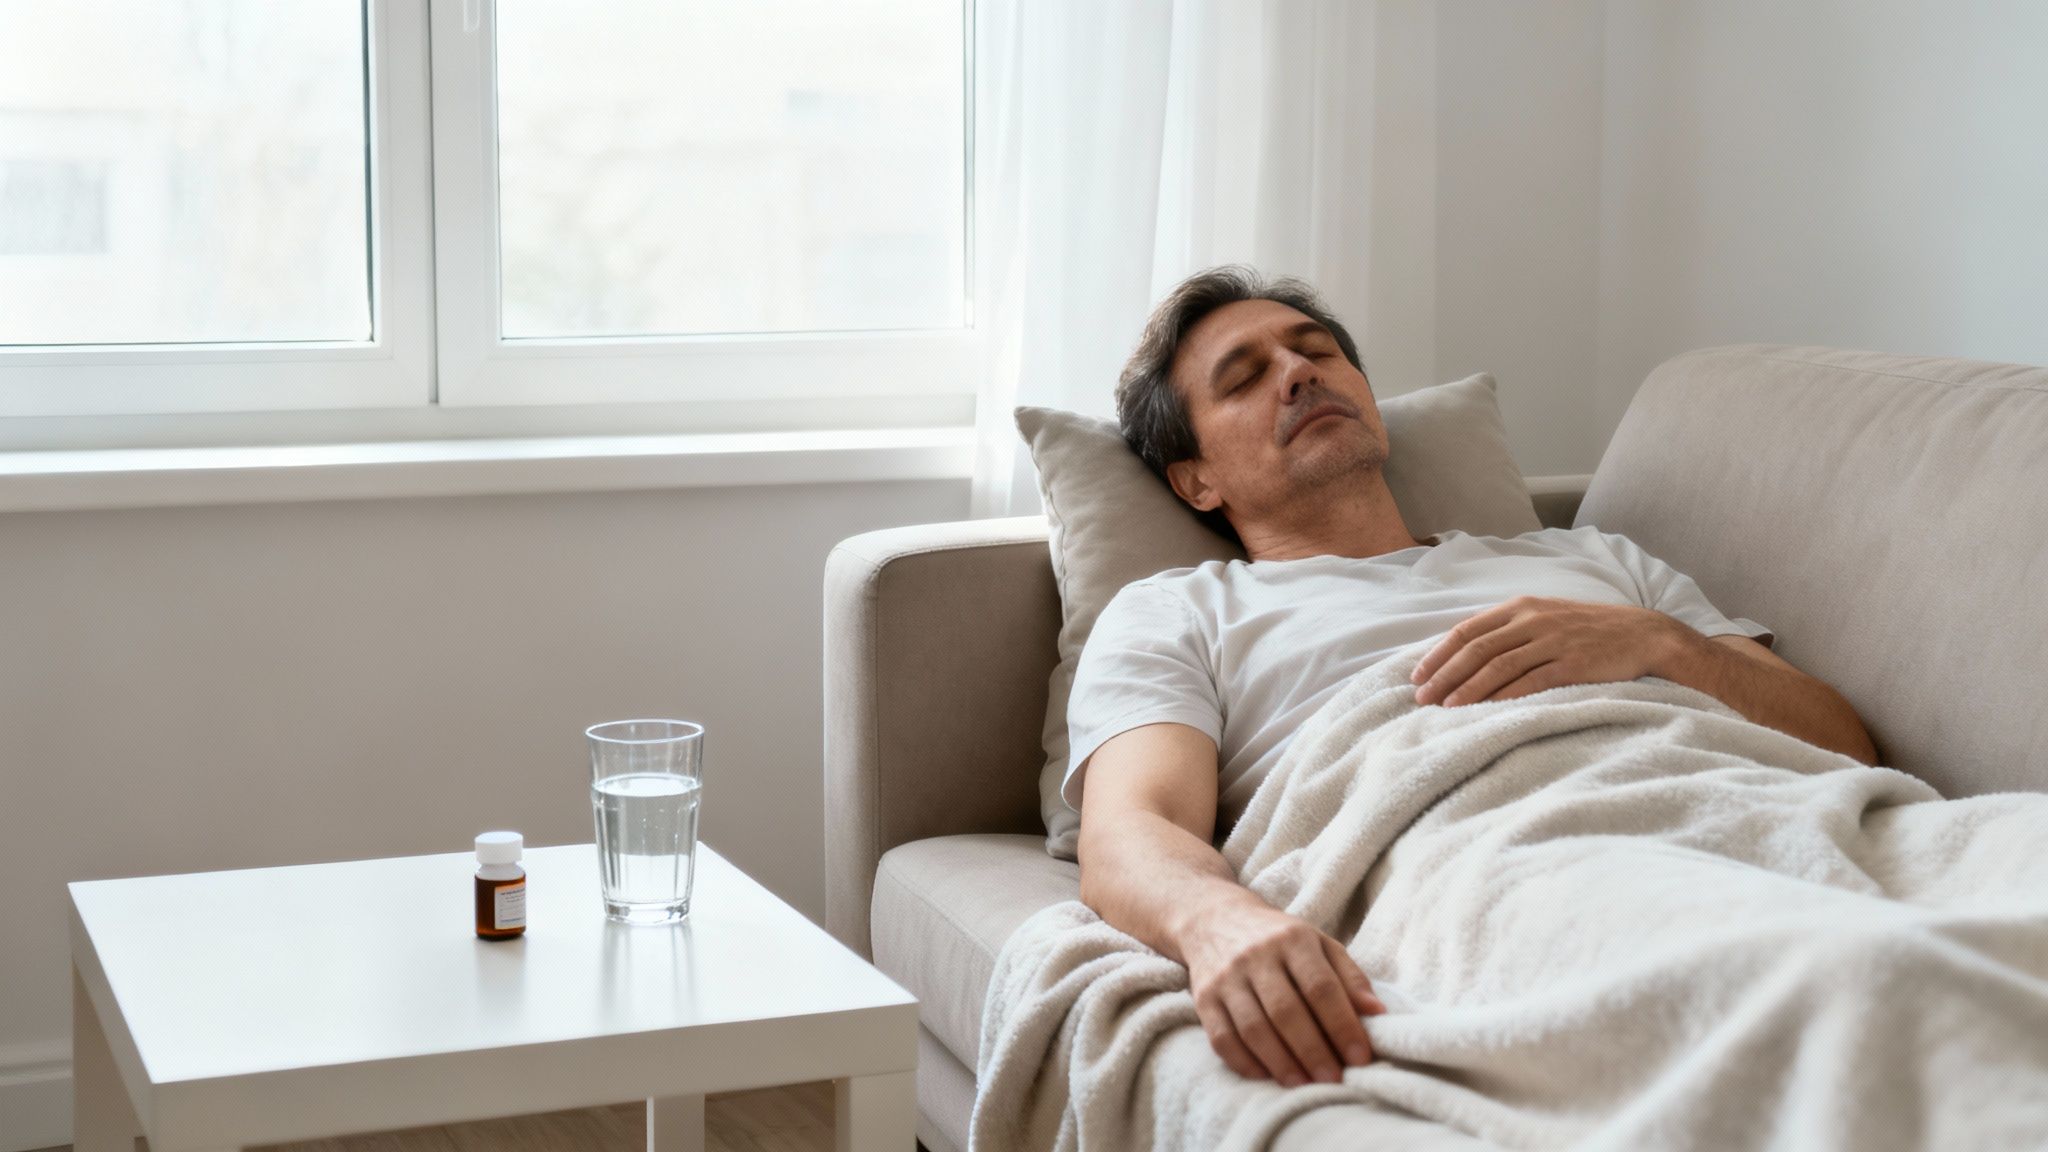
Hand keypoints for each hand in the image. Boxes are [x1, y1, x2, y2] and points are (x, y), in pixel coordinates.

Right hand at [1180, 897, 1384, 1084]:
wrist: (1214, 918)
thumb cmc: (1278, 938)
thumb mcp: (1319, 943)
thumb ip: (1349, 977)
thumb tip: (1377, 1013)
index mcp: (1292, 939)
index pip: (1321, 987)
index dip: (1342, 1026)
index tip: (1360, 1058)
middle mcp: (1256, 955)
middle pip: (1286, 1011)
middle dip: (1313, 1051)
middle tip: (1333, 1080)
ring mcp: (1226, 977)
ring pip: (1253, 1029)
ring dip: (1281, 1063)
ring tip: (1304, 1085)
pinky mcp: (1203, 997)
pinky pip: (1222, 1038)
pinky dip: (1245, 1062)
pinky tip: (1267, 1075)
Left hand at [1411, 595, 1686, 706]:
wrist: (1643, 634)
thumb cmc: (1588, 630)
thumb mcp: (1545, 618)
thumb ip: (1510, 631)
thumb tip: (1466, 655)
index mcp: (1520, 607)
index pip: (1467, 630)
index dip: (1439, 654)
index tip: (1417, 676)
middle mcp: (1532, 620)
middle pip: (1476, 649)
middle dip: (1444, 675)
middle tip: (1421, 698)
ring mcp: (1552, 641)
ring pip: (1497, 666)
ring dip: (1467, 689)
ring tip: (1445, 708)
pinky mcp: (1572, 664)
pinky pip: (1530, 682)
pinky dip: (1503, 697)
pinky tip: (1485, 711)